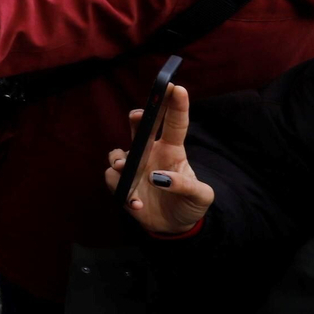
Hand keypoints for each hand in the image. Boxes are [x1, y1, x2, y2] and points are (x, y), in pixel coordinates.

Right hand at [104, 85, 215, 235]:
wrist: (174, 227)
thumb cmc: (189, 204)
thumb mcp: (201, 197)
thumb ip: (186, 185)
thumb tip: (158, 176)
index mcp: (173, 151)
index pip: (175, 123)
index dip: (175, 105)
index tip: (175, 87)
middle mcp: (150, 153)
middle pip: (141, 128)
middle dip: (138, 118)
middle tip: (139, 115)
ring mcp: (134, 168)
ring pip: (118, 154)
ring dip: (119, 160)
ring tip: (124, 169)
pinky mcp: (122, 184)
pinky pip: (113, 181)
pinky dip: (122, 192)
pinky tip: (136, 204)